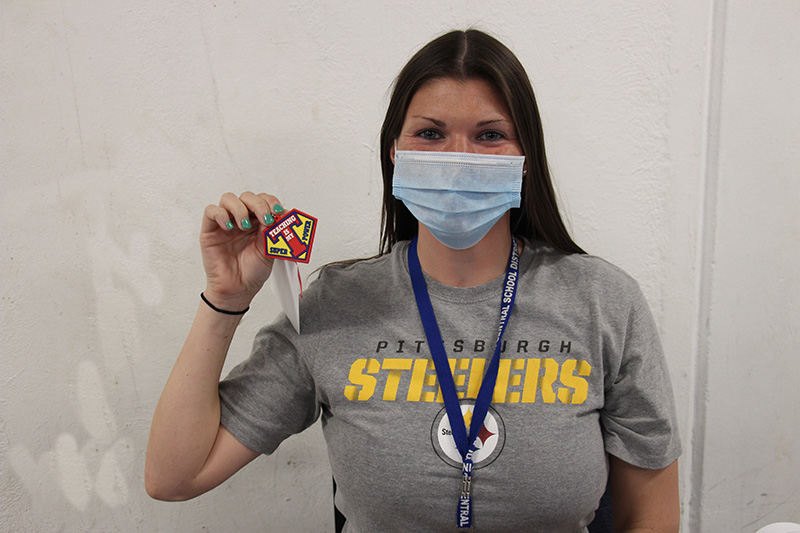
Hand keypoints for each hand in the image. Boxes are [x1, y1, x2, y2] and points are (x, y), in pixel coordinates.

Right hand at [200, 192, 284, 309]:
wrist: (239, 289)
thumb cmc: (253, 271)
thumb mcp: (269, 249)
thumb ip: (273, 231)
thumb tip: (283, 214)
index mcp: (258, 222)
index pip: (263, 200)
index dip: (271, 202)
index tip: (278, 211)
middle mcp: (242, 219)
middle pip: (247, 197)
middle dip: (259, 204)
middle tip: (265, 219)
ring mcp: (226, 223)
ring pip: (228, 199)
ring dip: (240, 208)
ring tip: (244, 225)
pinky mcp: (210, 230)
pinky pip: (211, 211)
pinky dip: (220, 214)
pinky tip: (229, 227)